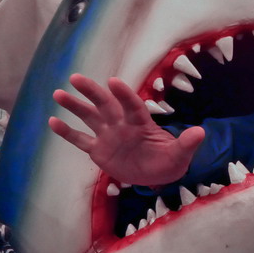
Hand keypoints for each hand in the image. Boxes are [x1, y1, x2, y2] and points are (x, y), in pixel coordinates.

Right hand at [49, 74, 204, 186]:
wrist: (157, 174)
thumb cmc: (170, 160)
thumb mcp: (181, 154)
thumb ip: (187, 143)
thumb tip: (200, 132)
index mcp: (141, 124)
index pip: (132, 106)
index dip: (124, 94)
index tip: (113, 81)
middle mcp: (122, 125)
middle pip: (105, 105)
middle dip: (92, 92)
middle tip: (76, 78)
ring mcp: (108, 136)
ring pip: (89, 117)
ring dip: (75, 106)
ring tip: (58, 93)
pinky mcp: (99, 150)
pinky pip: (81, 140)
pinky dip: (68, 132)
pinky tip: (53, 121)